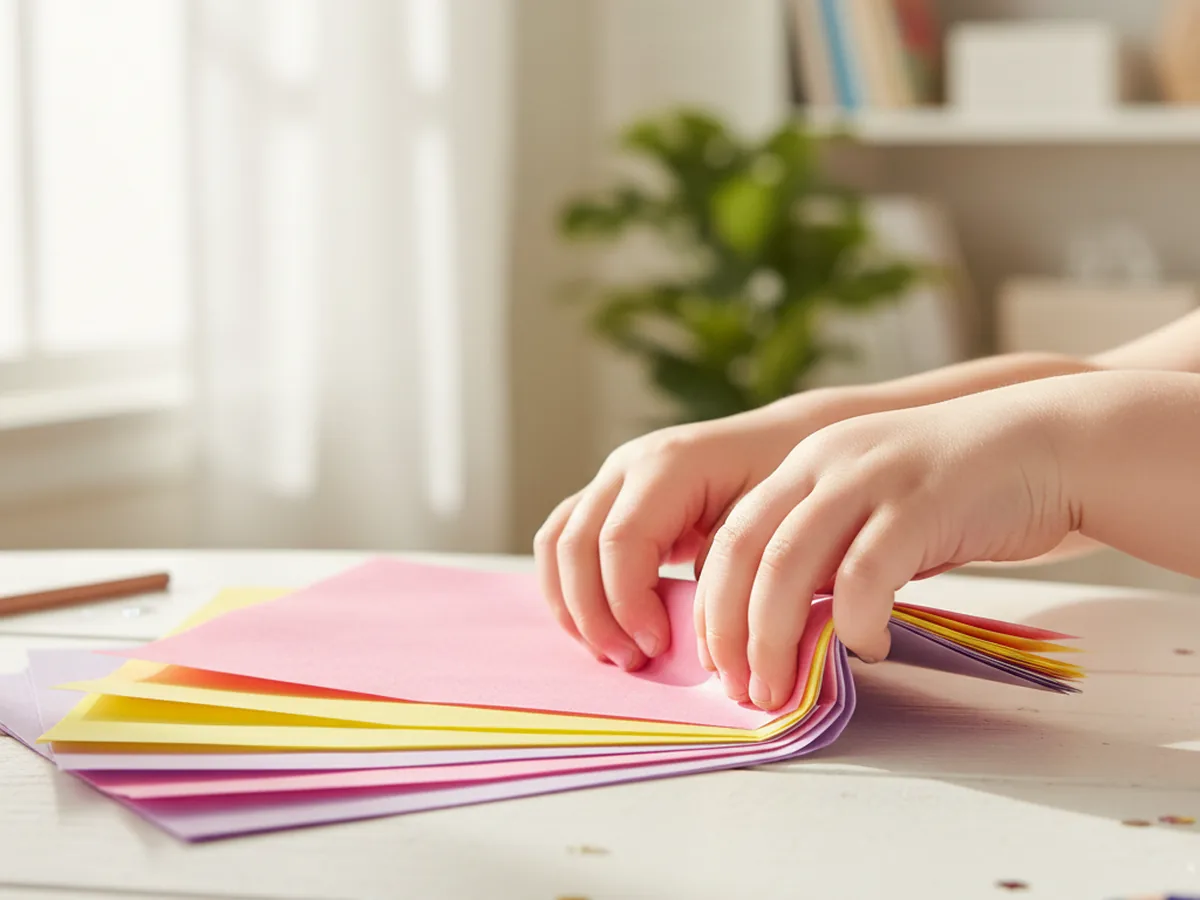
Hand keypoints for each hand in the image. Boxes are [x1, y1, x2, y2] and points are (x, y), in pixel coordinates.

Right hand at [534, 393, 848, 670]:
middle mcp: (628, 465)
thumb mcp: (771, 519)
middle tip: (632, 661)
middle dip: (594, 615)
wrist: (788, 441)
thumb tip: (691, 630)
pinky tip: (600, 628)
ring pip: (556, 544)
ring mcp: (609, 479)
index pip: (621, 540)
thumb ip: (726, 567)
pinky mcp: (604, 499)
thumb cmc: (787, 480)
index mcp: (670, 464)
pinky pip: (561, 543)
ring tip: (613, 652)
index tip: (656, 647)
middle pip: (575, 545)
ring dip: (572, 606)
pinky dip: (568, 590)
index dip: (627, 603)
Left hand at [696, 383, 1073, 710]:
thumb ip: (827, 553)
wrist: (1046, 445)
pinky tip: (873, 649)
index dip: (711, 603)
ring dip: (773, 636)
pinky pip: (866, 574)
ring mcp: (869, 478)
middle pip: (742, 550)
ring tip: (779, 686)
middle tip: (737, 687)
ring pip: (787, 564)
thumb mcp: (871, 511)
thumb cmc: (957, 493)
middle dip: (726, 627)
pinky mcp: (920, 501)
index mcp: (803, 466)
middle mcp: (823, 463)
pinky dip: (857, 622)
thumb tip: (785, 627)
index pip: (728, 537)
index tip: (717, 660)